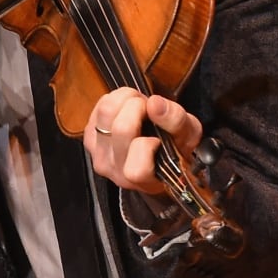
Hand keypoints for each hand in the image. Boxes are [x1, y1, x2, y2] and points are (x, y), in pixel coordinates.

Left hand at [83, 87, 202, 195]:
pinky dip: (114, 100)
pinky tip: (125, 109)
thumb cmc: (174, 146)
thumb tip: (155, 103)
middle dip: (140, 107)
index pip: (137, 167)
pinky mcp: (88, 138)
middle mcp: (116, 171)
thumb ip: (176, 120)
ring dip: (125, 99)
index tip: (159, 135)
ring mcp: (99, 155)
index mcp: (143, 179)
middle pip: (122, 128)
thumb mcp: (188, 135)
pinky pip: (98, 107)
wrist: (153, 150)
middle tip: (149, 108)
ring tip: (138, 104)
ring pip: (107, 111)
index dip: (149, 143)